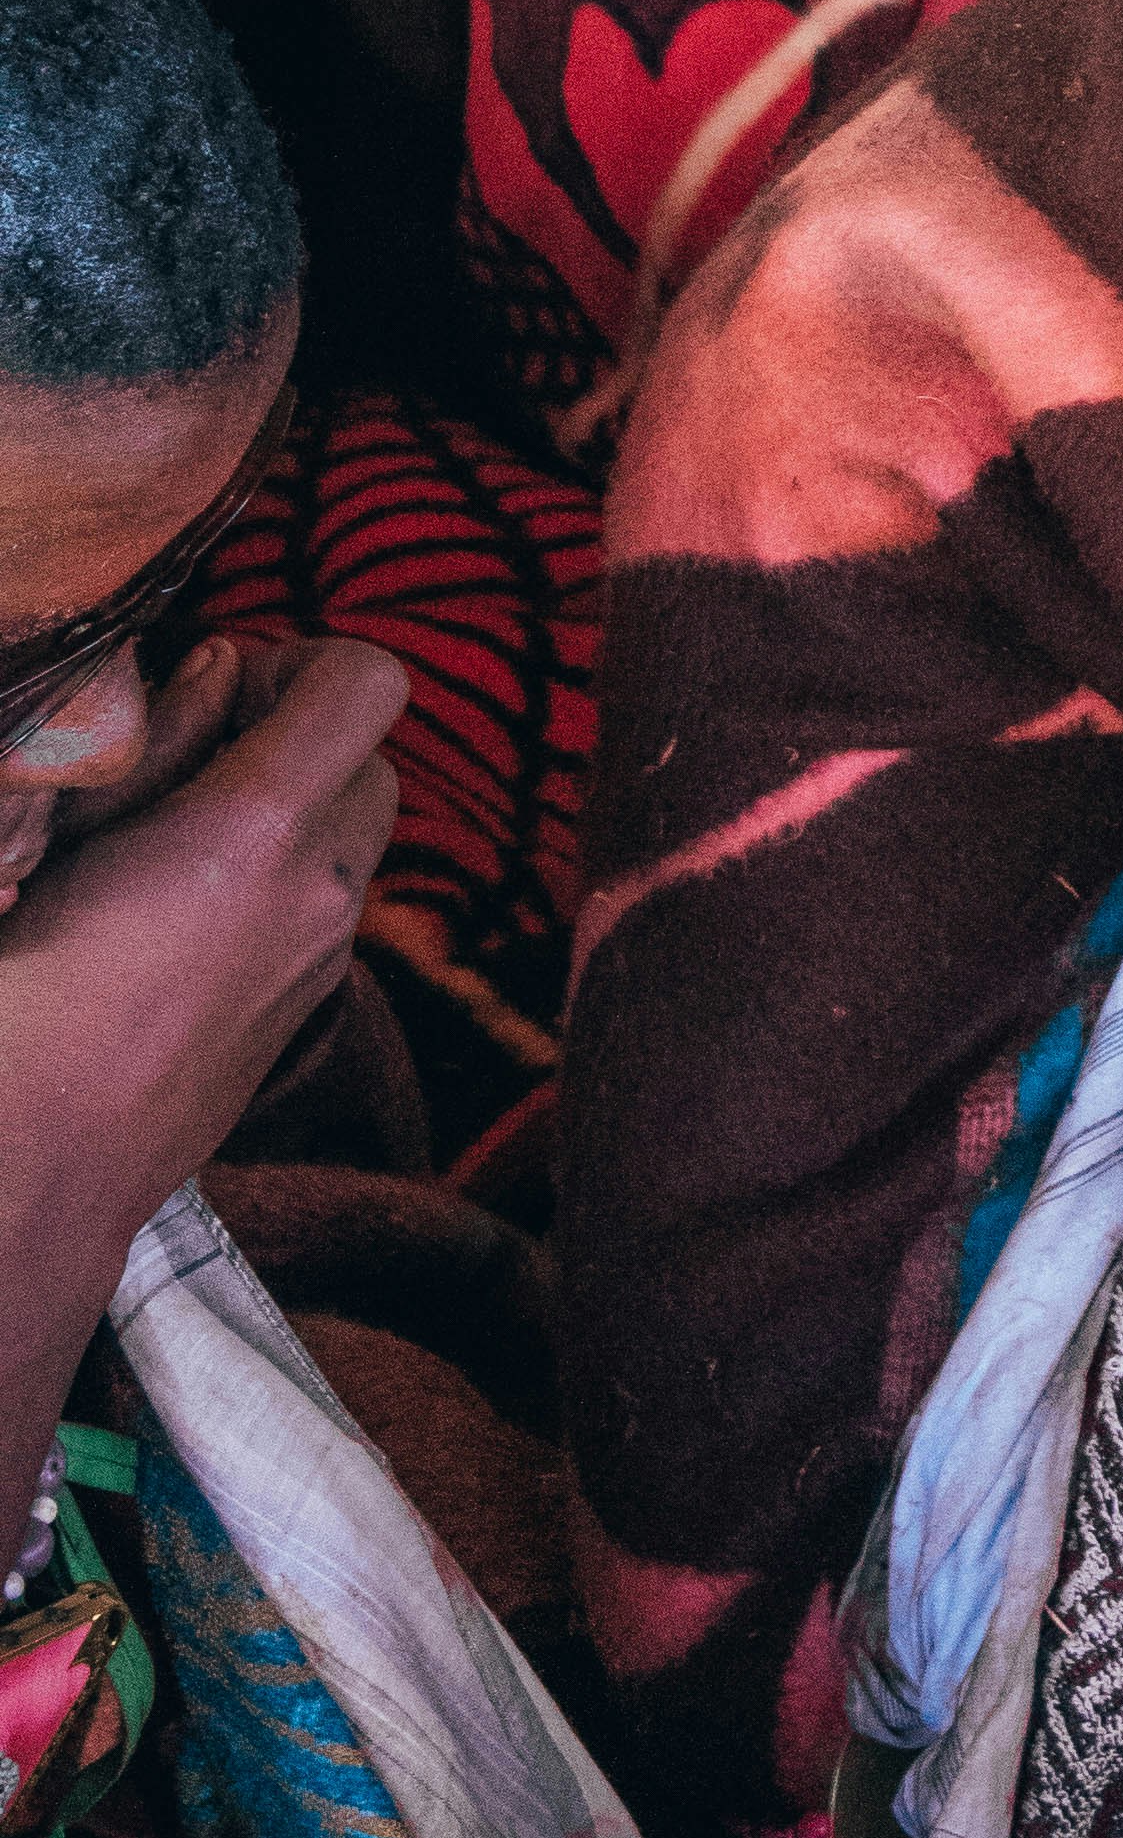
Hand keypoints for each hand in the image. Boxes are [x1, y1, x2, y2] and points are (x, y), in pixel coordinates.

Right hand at [0, 639, 403, 1270]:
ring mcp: (322, 961)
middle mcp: (317, 891)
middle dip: (300, 739)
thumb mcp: (56, 839)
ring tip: (180, 840)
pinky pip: (326, 908)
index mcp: (258, 830)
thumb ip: (155, 736)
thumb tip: (220, 665)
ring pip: (355, 837)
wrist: (26, 1175)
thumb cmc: (18, 1000)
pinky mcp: (306, 1016)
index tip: (226, 689)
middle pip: (374, 758)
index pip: (368, 683)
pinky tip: (183, 914)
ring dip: (296, 811)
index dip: (304, 662)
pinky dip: (284, 880)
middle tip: (194, 764)